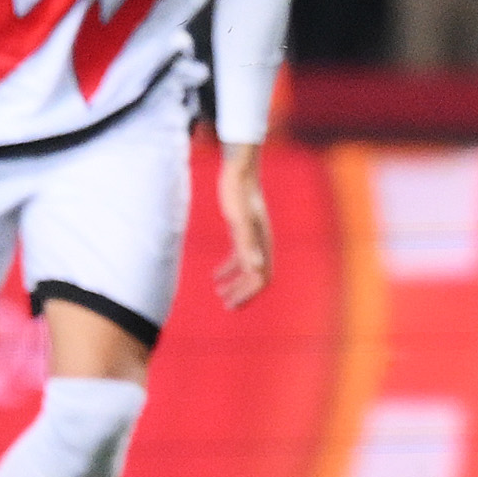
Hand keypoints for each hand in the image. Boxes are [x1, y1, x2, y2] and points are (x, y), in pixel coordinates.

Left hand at [214, 146, 272, 307]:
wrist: (239, 170)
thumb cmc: (238, 194)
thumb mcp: (239, 221)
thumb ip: (247, 244)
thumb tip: (256, 268)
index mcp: (263, 243)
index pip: (261, 277)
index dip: (248, 294)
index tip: (232, 304)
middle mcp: (261, 242)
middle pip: (256, 276)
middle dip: (242, 293)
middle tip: (226, 306)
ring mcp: (252, 237)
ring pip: (247, 268)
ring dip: (236, 283)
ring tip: (220, 294)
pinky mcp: (242, 230)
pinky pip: (238, 256)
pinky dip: (228, 269)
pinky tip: (215, 276)